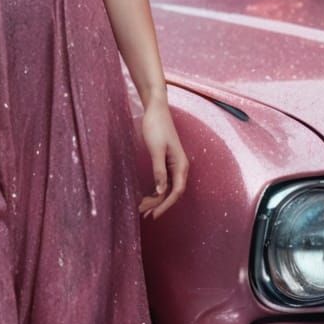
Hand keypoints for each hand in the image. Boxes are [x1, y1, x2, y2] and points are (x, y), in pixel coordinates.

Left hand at [137, 100, 187, 219]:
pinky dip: (155, 190)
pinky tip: (147, 196)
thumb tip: (160, 191)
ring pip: (167, 188)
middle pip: (172, 192)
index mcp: (181, 165)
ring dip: (156, 199)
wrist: (155, 109)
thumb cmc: (156, 126)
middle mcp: (180, 167)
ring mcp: (174, 165)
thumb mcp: (156, 150)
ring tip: (142, 208)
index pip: (176, 192)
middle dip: (158, 205)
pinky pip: (163, 181)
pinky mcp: (166, 162)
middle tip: (143, 214)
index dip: (165, 205)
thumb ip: (159, 171)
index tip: (153, 215)